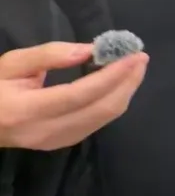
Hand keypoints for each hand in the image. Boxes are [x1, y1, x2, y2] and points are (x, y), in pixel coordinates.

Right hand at [0, 42, 147, 149]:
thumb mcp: (11, 63)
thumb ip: (49, 55)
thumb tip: (88, 51)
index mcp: (26, 110)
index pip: (79, 94)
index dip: (110, 76)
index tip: (132, 56)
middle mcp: (44, 132)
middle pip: (99, 110)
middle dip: (127, 83)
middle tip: (141, 58)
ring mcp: (54, 143)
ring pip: (102, 120)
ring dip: (124, 92)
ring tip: (134, 67)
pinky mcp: (61, 144)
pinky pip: (96, 124)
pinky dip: (112, 103)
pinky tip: (118, 85)